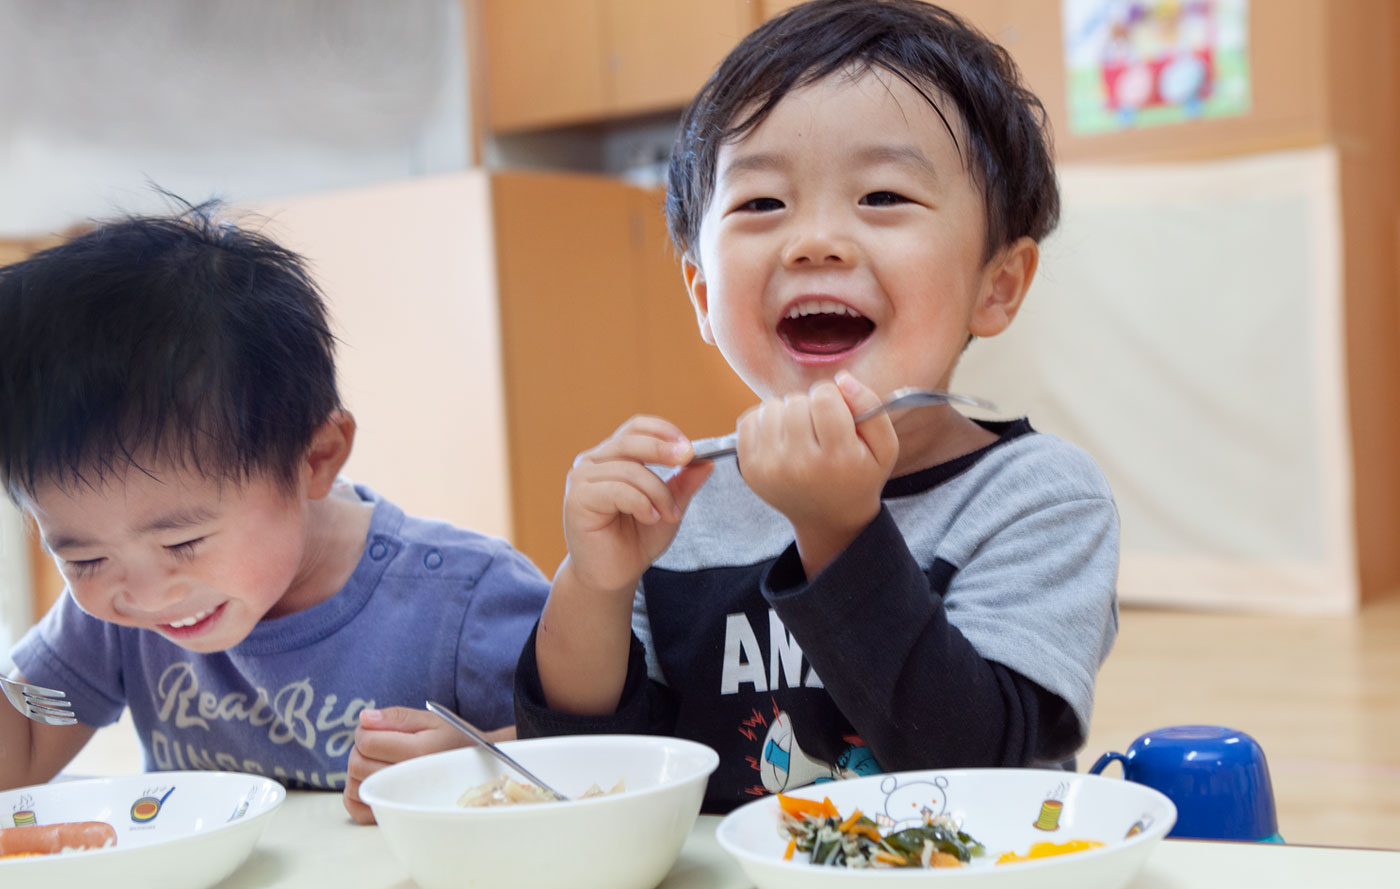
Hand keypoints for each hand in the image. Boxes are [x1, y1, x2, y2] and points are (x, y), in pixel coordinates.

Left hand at [342, 707, 510, 823]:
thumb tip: (364, 718)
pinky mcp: (391, 816)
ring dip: (358, 769)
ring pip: (354, 785)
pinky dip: (355, 793)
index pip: (368, 742)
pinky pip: (356, 807)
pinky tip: (372, 779)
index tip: (377, 728)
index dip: (365, 730)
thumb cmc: (453, 742)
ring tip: (379, 760)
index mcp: (419, 753)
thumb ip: (397, 716)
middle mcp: (408, 781)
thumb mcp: (432, 720)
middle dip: (360, 748)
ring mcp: (399, 802)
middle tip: (378, 742)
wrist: (475, 772)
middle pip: (357, 764)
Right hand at [561, 415, 713, 597]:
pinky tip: (650, 518)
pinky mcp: (577, 499)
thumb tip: (707, 461)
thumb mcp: (668, 506)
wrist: (613, 575)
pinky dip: (641, 503)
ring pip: (629, 469)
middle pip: (631, 440)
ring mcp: (581, 479)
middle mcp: (592, 462)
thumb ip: (683, 483)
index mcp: (612, 456)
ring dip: (657, 492)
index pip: (636, 427)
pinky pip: (618, 490)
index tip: (689, 449)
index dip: (663, 431)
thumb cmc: (636, 540)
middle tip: (688, 460)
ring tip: (668, 515)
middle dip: (664, 450)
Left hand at [736, 371, 898, 575]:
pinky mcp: (749, 469)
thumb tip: (841, 378)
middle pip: (796, 401)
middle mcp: (799, 465)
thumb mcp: (884, 446)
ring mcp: (769, 468)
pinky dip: (764, 422)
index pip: (824, 398)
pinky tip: (781, 438)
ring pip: (771, 407)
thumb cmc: (858, 475)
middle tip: (818, 429)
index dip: (832, 397)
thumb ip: (870, 405)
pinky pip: (749, 420)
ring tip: (800, 434)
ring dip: (786, 413)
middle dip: (809, 406)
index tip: (836, 414)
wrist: (828, 517)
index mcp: (836, 458)